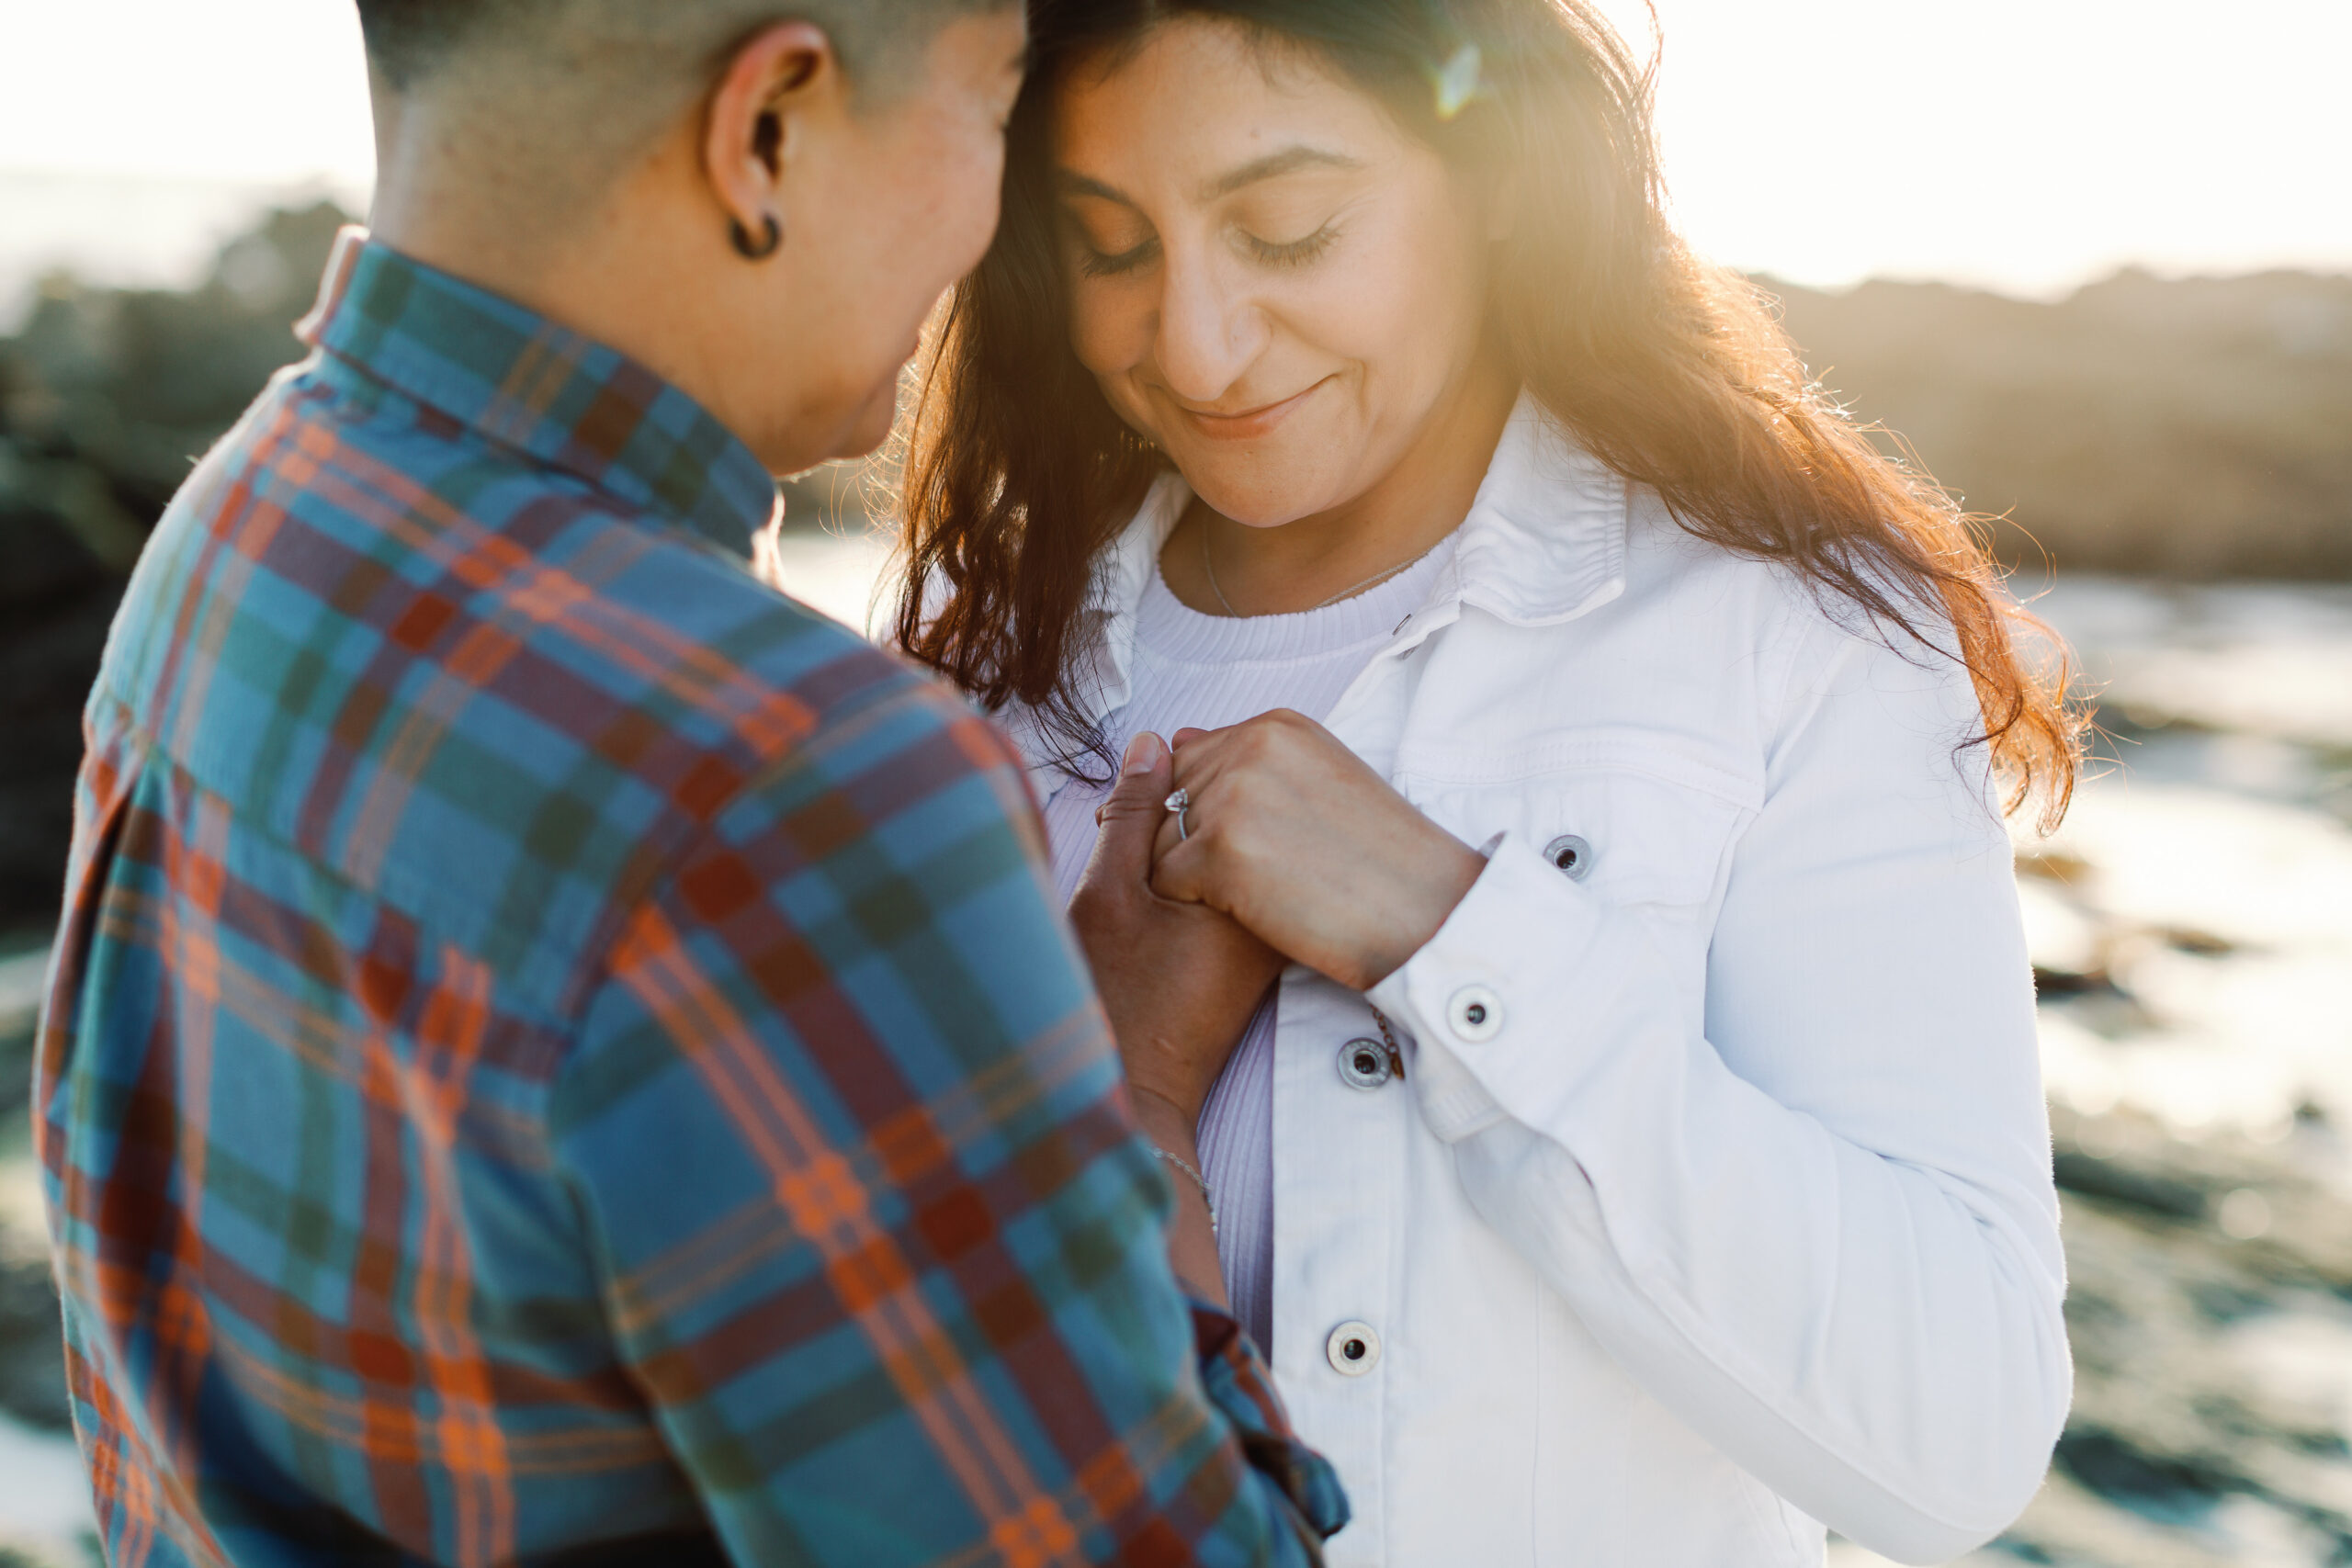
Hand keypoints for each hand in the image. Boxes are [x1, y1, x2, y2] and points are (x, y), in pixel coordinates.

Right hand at [1070, 732, 1287, 1129]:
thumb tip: (1155, 742)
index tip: (1128, 813)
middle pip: (1240, 815)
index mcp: (1251, 883)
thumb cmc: (1116, 1001)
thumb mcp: (1109, 894)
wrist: (1136, 1090)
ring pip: (1236, 847)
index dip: (1171, 781)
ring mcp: (1272, 925)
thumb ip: (1135, 814)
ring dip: (1186, 843)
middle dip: (1180, 812)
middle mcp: (1278, 902)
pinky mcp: (1258, 945)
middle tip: (1126, 852)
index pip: (1231, 786)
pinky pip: (1236, 881)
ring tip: (1137, 882)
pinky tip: (1157, 898)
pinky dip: (1198, 874)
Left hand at [1152, 710, 1485, 991]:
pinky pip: (1164, 878)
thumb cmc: (1383, 861)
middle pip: (1169, 796)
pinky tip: (1248, 910)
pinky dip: (1193, 904)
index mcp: (1277, 727)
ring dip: (1191, 874)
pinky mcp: (1220, 852)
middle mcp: (1250, 748)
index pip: (1192, 759)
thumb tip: (1175, 741)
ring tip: (1256, 891)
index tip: (1254, 844)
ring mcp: (1233, 797)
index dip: (1208, 812)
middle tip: (1257, 874)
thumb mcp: (1322, 782)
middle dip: (1191, 841)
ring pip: (1159, 837)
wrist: (1428, 913)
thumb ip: (1251, 761)